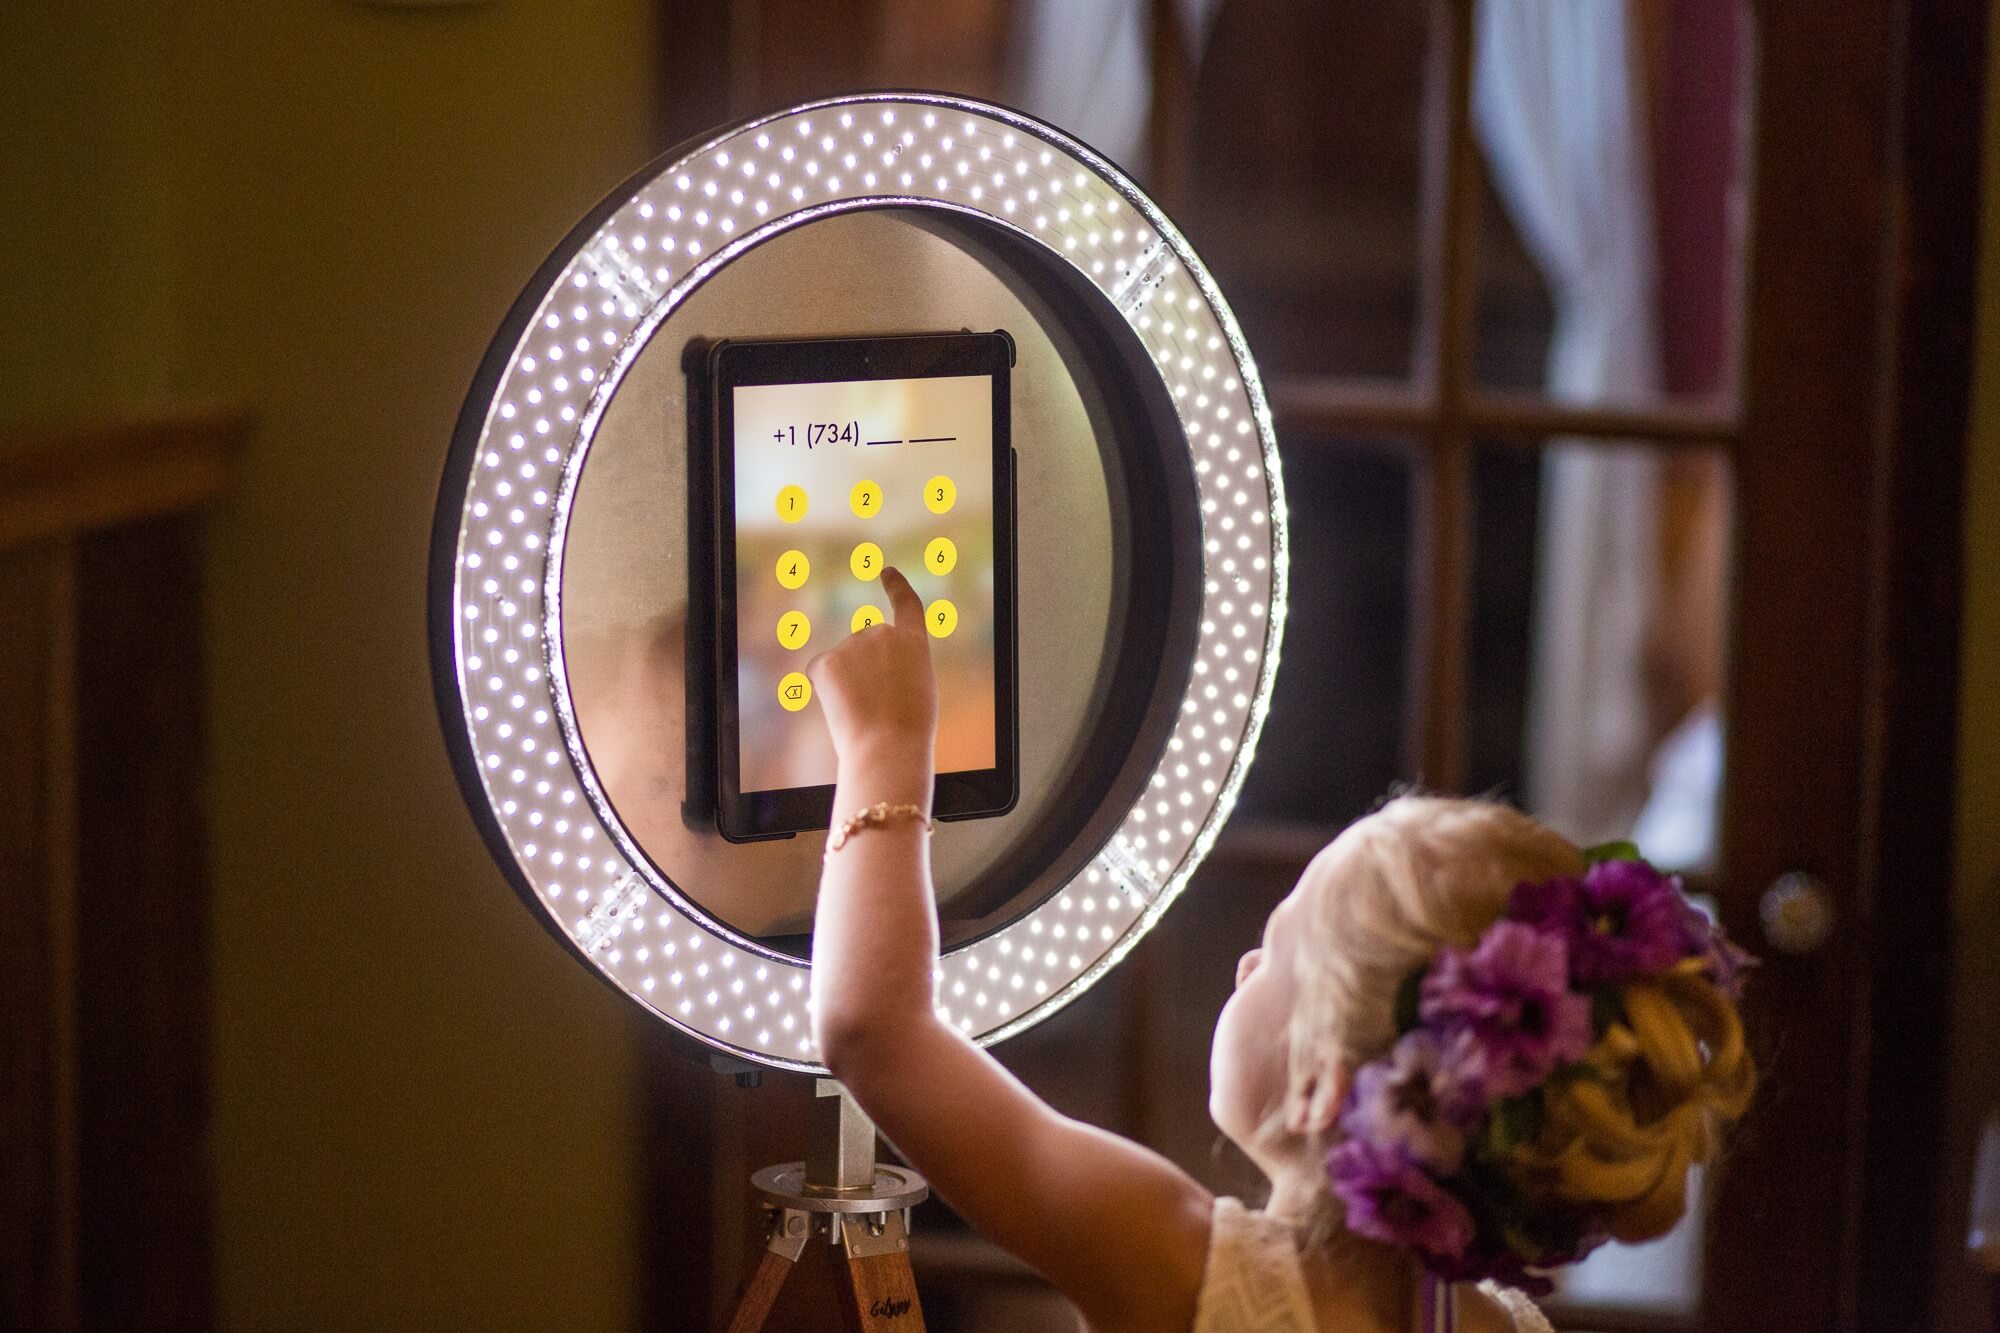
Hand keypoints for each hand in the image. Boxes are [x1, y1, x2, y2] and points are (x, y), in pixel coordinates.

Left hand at [805, 566, 937, 772]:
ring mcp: (852, 644)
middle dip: (866, 670)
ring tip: (864, 711)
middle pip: (867, 646)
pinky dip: (826, 691)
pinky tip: (841, 707)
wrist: (888, 745)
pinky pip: (820, 674)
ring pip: (844, 663)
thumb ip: (894, 666)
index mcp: (912, 641)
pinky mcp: (825, 660)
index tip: (886, 571)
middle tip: (879, 705)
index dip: (896, 586)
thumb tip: (860, 668)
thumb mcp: (914, 689)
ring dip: (849, 684)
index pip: (906, 604)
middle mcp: (882, 633)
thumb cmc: (908, 727)